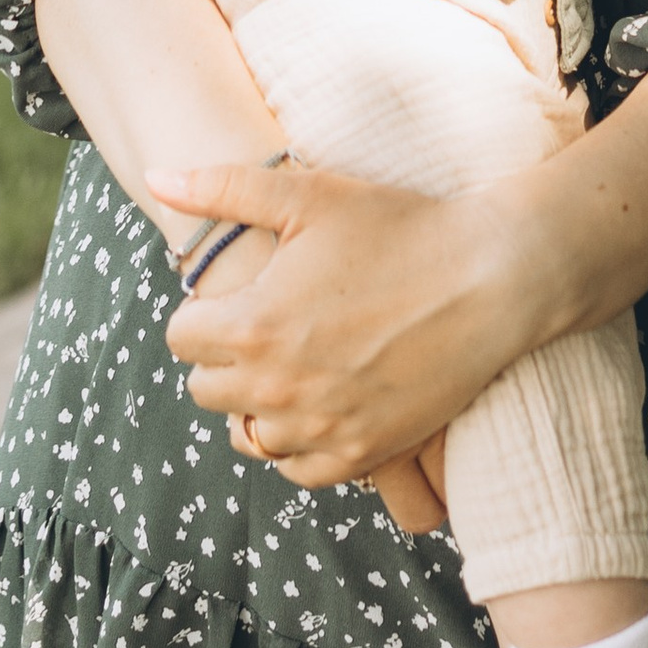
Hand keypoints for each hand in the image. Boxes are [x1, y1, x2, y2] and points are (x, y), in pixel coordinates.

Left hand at [151, 157, 543, 488]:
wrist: (492, 277)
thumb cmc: (400, 228)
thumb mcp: (309, 195)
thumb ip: (223, 188)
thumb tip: (155, 178)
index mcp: (253, 326)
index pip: (180, 339)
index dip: (205, 312)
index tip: (240, 297)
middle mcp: (277, 389)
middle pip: (206, 390)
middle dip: (226, 357)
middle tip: (271, 324)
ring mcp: (320, 428)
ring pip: (247, 436)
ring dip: (259, 403)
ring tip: (298, 362)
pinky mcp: (362, 454)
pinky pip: (297, 469)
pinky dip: (299, 443)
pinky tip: (323, 401)